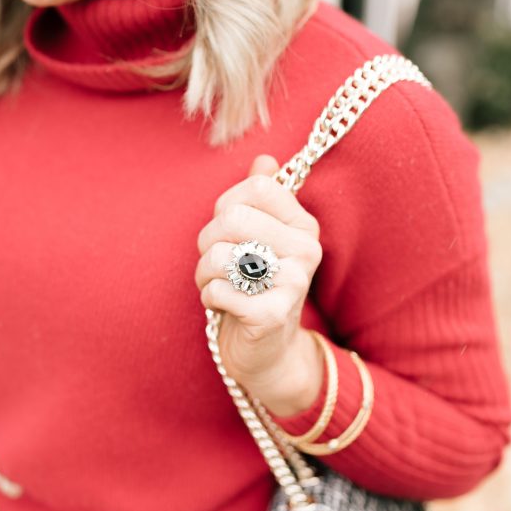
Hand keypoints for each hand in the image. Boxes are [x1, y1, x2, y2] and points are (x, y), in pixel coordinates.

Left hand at [195, 154, 322, 389]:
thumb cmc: (257, 287)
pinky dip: (209, 298)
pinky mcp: (271, 314)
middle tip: (216, 263)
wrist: (269, 351)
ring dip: (204, 273)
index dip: (227, 206)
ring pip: (219, 254)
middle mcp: (306, 251)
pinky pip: (217, 290)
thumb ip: (262, 198)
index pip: (256, 188)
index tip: (229, 231)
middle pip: (232, 218)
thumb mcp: (261, 238)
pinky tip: (224, 307)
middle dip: (208, 241)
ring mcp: (293, 283)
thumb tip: (264, 159)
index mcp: (304, 225)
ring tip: (219, 285)